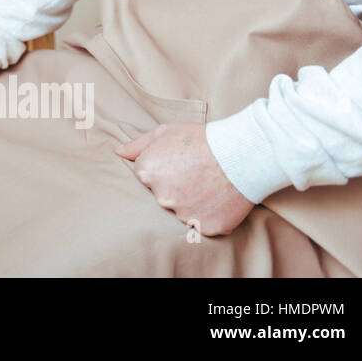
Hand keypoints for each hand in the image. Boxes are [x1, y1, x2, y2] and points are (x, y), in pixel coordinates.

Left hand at [115, 124, 254, 235]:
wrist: (243, 153)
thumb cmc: (202, 139)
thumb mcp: (165, 132)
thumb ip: (138, 145)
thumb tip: (118, 152)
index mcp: (147, 173)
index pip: (147, 177)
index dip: (165, 168)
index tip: (180, 161)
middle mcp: (161, 197)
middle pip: (163, 195)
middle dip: (176, 186)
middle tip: (196, 172)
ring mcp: (184, 214)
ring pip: (183, 211)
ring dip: (192, 201)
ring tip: (209, 183)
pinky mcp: (206, 227)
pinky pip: (203, 223)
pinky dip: (210, 213)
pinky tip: (218, 197)